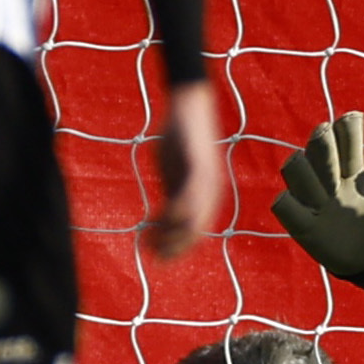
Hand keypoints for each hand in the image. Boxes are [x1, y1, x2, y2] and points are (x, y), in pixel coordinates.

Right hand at [144, 80, 224, 261]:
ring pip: (195, 217)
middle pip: (197, 231)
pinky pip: (190, 194)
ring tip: (153, 244)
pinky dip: (178, 210)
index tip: (157, 255)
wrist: (189, 107)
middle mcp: (210, 191)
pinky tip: (163, 219)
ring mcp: (206, 180)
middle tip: (154, 256)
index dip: (178, 247)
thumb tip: (162, 216)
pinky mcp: (198, 166)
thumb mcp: (173, 174)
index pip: (196, 231)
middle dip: (176, 247)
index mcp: (205, 195)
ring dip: (173, 234)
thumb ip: (171, 193)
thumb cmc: (179, 141)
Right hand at [271, 110, 363, 276]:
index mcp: (349, 164)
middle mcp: (326, 175)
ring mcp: (310, 198)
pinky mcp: (300, 224)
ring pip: (293, 166)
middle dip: (325, 143)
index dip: (349, 126)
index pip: (343, 129)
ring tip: (328, 196)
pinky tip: (312, 215)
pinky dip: (294, 206)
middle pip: (317, 141)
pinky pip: (282, 203)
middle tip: (341, 166)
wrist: (363, 255)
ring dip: (311, 176)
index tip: (358, 131)